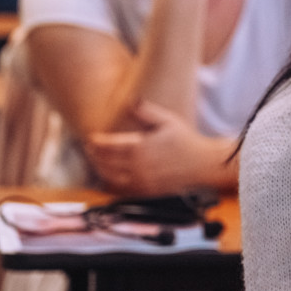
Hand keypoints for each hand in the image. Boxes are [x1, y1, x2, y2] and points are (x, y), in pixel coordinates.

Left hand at [82, 100, 232, 195]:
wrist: (202, 163)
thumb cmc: (185, 139)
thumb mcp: (167, 120)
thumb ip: (146, 111)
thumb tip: (131, 100)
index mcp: (140, 147)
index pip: (109, 146)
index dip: (97, 142)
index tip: (91, 138)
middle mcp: (138, 166)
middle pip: (106, 162)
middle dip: (94, 155)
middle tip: (88, 148)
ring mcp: (141, 181)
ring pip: (110, 178)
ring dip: (99, 169)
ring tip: (95, 161)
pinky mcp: (146, 191)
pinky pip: (122, 189)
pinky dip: (111, 183)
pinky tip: (109, 176)